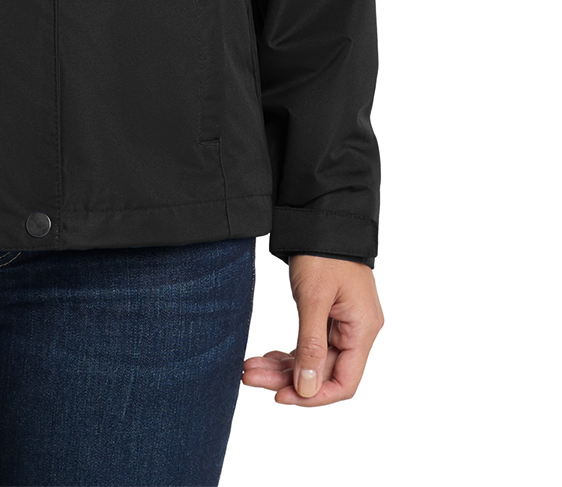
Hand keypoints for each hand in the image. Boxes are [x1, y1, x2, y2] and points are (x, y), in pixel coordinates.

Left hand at [242, 254, 382, 405]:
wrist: (321, 215)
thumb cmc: (322, 251)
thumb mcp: (313, 297)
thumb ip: (311, 345)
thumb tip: (307, 389)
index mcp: (363, 329)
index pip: (344, 383)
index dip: (313, 396)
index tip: (280, 396)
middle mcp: (357, 331)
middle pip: (324, 372)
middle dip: (286, 378)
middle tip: (248, 375)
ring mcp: (344, 323)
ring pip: (314, 359)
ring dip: (283, 366)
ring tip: (249, 367)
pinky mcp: (330, 315)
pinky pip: (311, 344)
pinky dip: (290, 352)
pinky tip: (267, 355)